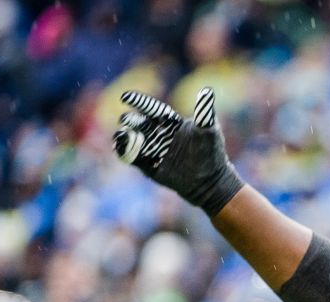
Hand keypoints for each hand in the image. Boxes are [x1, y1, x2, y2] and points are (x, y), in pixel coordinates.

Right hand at [112, 87, 244, 214]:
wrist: (208, 182)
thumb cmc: (211, 153)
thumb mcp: (209, 131)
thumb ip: (204, 112)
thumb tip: (207, 91)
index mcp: (171, 122)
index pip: (153, 109)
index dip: (140, 102)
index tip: (126, 97)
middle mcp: (160, 134)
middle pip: (140, 123)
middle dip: (131, 121)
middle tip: (125, 119)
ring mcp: (154, 150)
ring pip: (134, 139)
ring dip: (125, 136)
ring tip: (120, 135)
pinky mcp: (149, 166)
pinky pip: (134, 158)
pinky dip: (125, 152)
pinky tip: (118, 148)